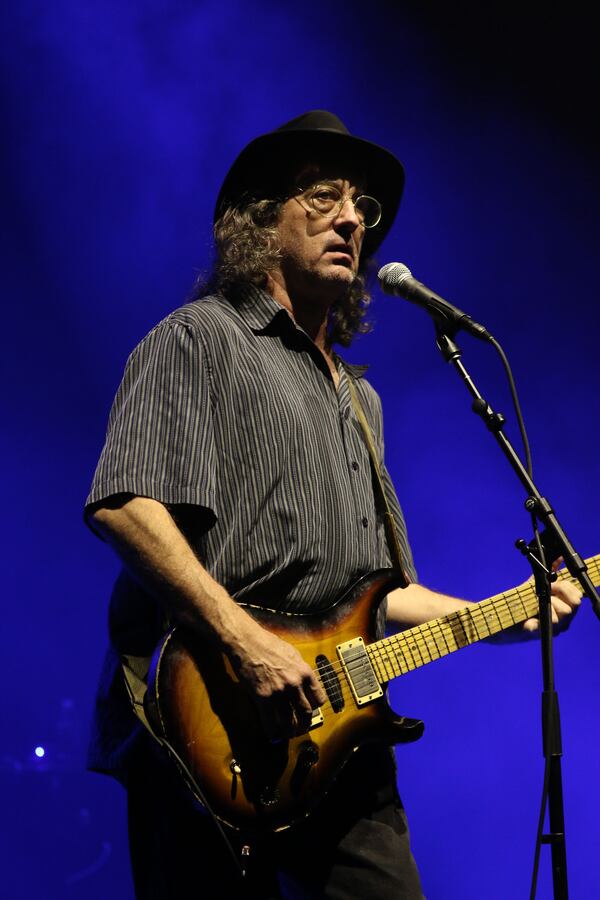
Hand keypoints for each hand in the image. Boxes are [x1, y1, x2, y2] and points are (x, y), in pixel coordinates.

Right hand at [231, 623, 326, 741]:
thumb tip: (304, 682)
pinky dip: (272, 731)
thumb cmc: (268, 643)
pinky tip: (273, 735)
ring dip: (290, 731)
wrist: (247, 642)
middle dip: (305, 723)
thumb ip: (300, 669)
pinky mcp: (263, 697)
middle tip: (302, 728)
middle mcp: (294, 684)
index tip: (312, 710)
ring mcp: (279, 692)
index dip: (315, 707)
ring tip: (288, 734)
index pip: (318, 698)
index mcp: (304, 672)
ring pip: (289, 720)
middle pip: (306, 712)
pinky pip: (270, 720)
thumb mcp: (292, 653)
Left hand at [522, 559, 581, 634]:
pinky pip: (549, 621)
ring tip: (538, 600)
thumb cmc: (525, 602)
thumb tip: (559, 556)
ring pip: (565, 612)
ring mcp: (554, 628)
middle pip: (575, 603)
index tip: (553, 584)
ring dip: (551, 601)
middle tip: (547, 590)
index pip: (578, 597)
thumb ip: (550, 571)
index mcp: (565, 609)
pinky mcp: (541, 631)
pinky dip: (541, 610)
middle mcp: (564, 620)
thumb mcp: (539, 583)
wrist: (505, 618)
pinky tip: (534, 609)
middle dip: (560, 591)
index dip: (566, 587)